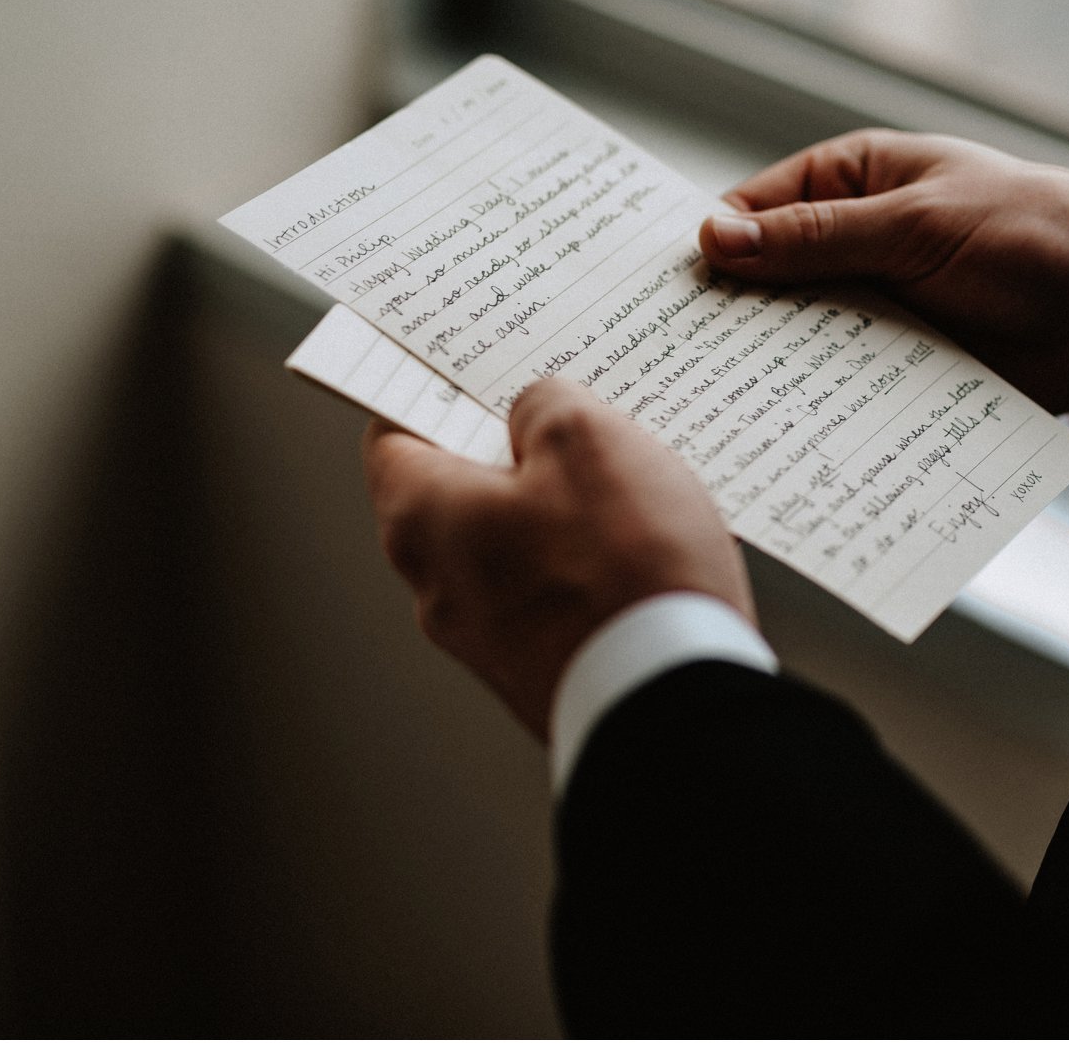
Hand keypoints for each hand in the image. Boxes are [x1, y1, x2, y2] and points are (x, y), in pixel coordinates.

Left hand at [362, 378, 753, 741]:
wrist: (675, 698)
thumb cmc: (623, 568)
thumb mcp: (588, 438)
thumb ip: (546, 404)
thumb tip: (535, 414)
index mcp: (423, 520)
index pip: (393, 437)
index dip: (431, 393)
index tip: (464, 369)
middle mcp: (438, 589)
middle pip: (458, 493)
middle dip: (512, 453)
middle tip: (571, 420)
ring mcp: (490, 642)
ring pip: (512, 547)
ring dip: (559, 513)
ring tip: (628, 487)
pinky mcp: (542, 674)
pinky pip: (552, 597)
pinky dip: (585, 567)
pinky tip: (642, 551)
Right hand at [698, 129, 1068, 412]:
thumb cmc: (1029, 234)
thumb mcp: (915, 227)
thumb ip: (816, 239)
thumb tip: (716, 239)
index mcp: (858, 180)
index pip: (756, 209)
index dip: (710, 247)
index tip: (660, 293)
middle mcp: (861, 238)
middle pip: (772, 277)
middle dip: (734, 314)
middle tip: (674, 358)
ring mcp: (882, 301)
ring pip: (804, 334)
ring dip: (774, 362)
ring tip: (717, 403)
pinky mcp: (906, 359)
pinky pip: (847, 378)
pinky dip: (821, 397)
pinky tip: (784, 426)